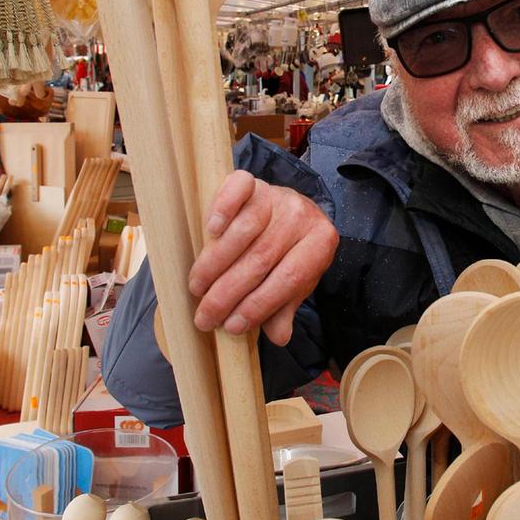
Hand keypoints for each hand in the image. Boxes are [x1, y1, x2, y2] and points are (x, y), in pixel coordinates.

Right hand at [187, 170, 337, 345]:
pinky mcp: (254, 182)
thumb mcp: (295, 282)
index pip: (289, 280)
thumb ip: (285, 308)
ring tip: (197, 288)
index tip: (231, 327)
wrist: (291, 209)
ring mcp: (277, 195)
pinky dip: (222, 209)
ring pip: (245, 231)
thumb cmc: (290, 252)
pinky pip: (238, 190)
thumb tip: (278, 337)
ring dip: (215, 264)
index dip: (258, 306)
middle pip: (262, 258)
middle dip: (228, 294)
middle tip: (205, 316)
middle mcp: (302, 215)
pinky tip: (210, 231)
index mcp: (321, 242)